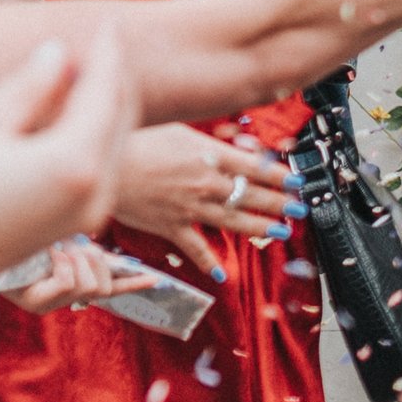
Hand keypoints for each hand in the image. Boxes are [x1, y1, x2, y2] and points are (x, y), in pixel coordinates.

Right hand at [0, 32, 136, 309]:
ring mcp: (90, 212)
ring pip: (117, 142)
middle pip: (123, 116)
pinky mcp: (75, 225)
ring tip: (92, 69)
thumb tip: (59, 51)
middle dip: (116, 76)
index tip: (107, 22)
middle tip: (106, 39)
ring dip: (109, 105)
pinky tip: (76, 114)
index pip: (105, 91)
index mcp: (75, 161)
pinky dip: (98, 134)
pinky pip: (103, 166)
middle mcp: (96, 190)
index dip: (107, 53)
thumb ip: (25, 89)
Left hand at [0, 239, 158, 314]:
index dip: (133, 284)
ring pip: (87, 283)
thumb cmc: (24, 243)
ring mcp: (48, 304)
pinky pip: (68, 281)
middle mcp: (61, 300)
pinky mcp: (35, 303)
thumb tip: (107, 253)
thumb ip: (84, 249)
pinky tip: (48, 257)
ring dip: (75, 259)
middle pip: (102, 286)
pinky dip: (62, 263)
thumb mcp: (61, 243)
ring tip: (55, 251)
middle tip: (76, 248)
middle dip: (95, 261)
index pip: (110, 289)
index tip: (157, 281)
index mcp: (72, 286)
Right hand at [112, 123, 302, 277]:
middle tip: (299, 208)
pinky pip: (194, 247)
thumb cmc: (138, 139)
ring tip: (281, 232)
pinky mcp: (170, 226)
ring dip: (260, 227)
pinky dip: (207, 261)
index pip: (257, 167)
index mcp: (211, 155)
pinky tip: (221, 272)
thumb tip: (237, 149)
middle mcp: (207, 183)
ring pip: (234, 220)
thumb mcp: (181, 130)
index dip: (281, 176)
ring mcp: (190, 207)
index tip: (298, 181)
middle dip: (280, 202)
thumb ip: (211, 143)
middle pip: (252, 195)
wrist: (103, 164)